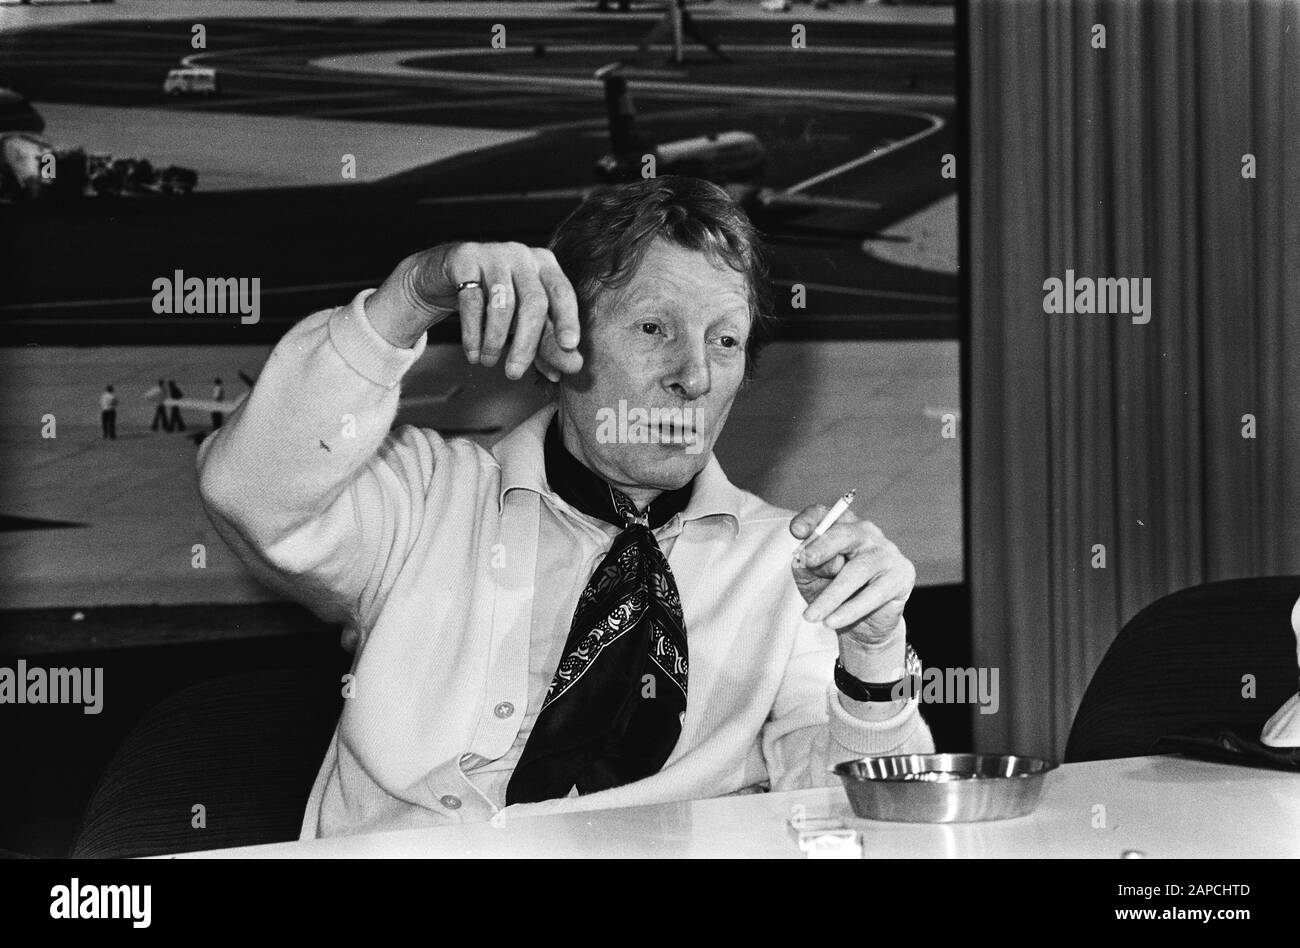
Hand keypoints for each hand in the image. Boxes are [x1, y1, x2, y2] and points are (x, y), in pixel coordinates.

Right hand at [363, 242, 583, 380]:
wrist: (443, 279)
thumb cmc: (492, 301)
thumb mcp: (523, 323)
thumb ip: (547, 343)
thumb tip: (573, 367)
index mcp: (545, 265)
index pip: (563, 293)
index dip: (568, 319)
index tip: (569, 345)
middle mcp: (522, 254)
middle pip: (534, 301)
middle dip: (527, 342)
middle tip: (514, 374)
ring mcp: (493, 253)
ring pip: (503, 303)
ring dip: (495, 340)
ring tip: (489, 362)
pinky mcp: (465, 259)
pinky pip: (472, 301)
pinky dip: (473, 333)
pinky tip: (473, 354)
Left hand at [789, 506, 914, 645]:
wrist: (862, 624)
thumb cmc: (831, 592)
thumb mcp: (811, 578)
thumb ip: (808, 565)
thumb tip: (812, 558)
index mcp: (841, 527)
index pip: (823, 516)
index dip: (810, 520)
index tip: (796, 531)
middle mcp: (865, 533)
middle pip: (843, 534)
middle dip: (823, 546)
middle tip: (807, 559)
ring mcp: (886, 552)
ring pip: (855, 571)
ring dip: (831, 596)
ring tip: (811, 616)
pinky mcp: (901, 575)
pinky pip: (872, 594)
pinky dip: (849, 610)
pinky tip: (832, 621)